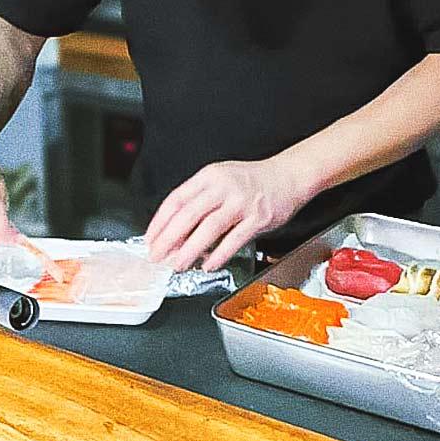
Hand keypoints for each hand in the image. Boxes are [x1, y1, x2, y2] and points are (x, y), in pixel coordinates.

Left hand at [145, 159, 312, 271]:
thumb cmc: (253, 182)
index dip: (160, 222)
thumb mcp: (221, 180)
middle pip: (188, 214)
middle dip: (168, 238)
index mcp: (209, 176)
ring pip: (208, 228)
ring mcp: (242, 201)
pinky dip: (219, 254)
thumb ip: (200, 201)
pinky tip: (209, 264)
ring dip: (190, 249)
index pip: (176, 199)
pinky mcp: (258, 217)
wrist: (288, 176)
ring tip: (178, 264)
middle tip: (157, 255)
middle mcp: (223, 186)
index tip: (150, 239)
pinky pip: (234, 239)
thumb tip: (175, 232)